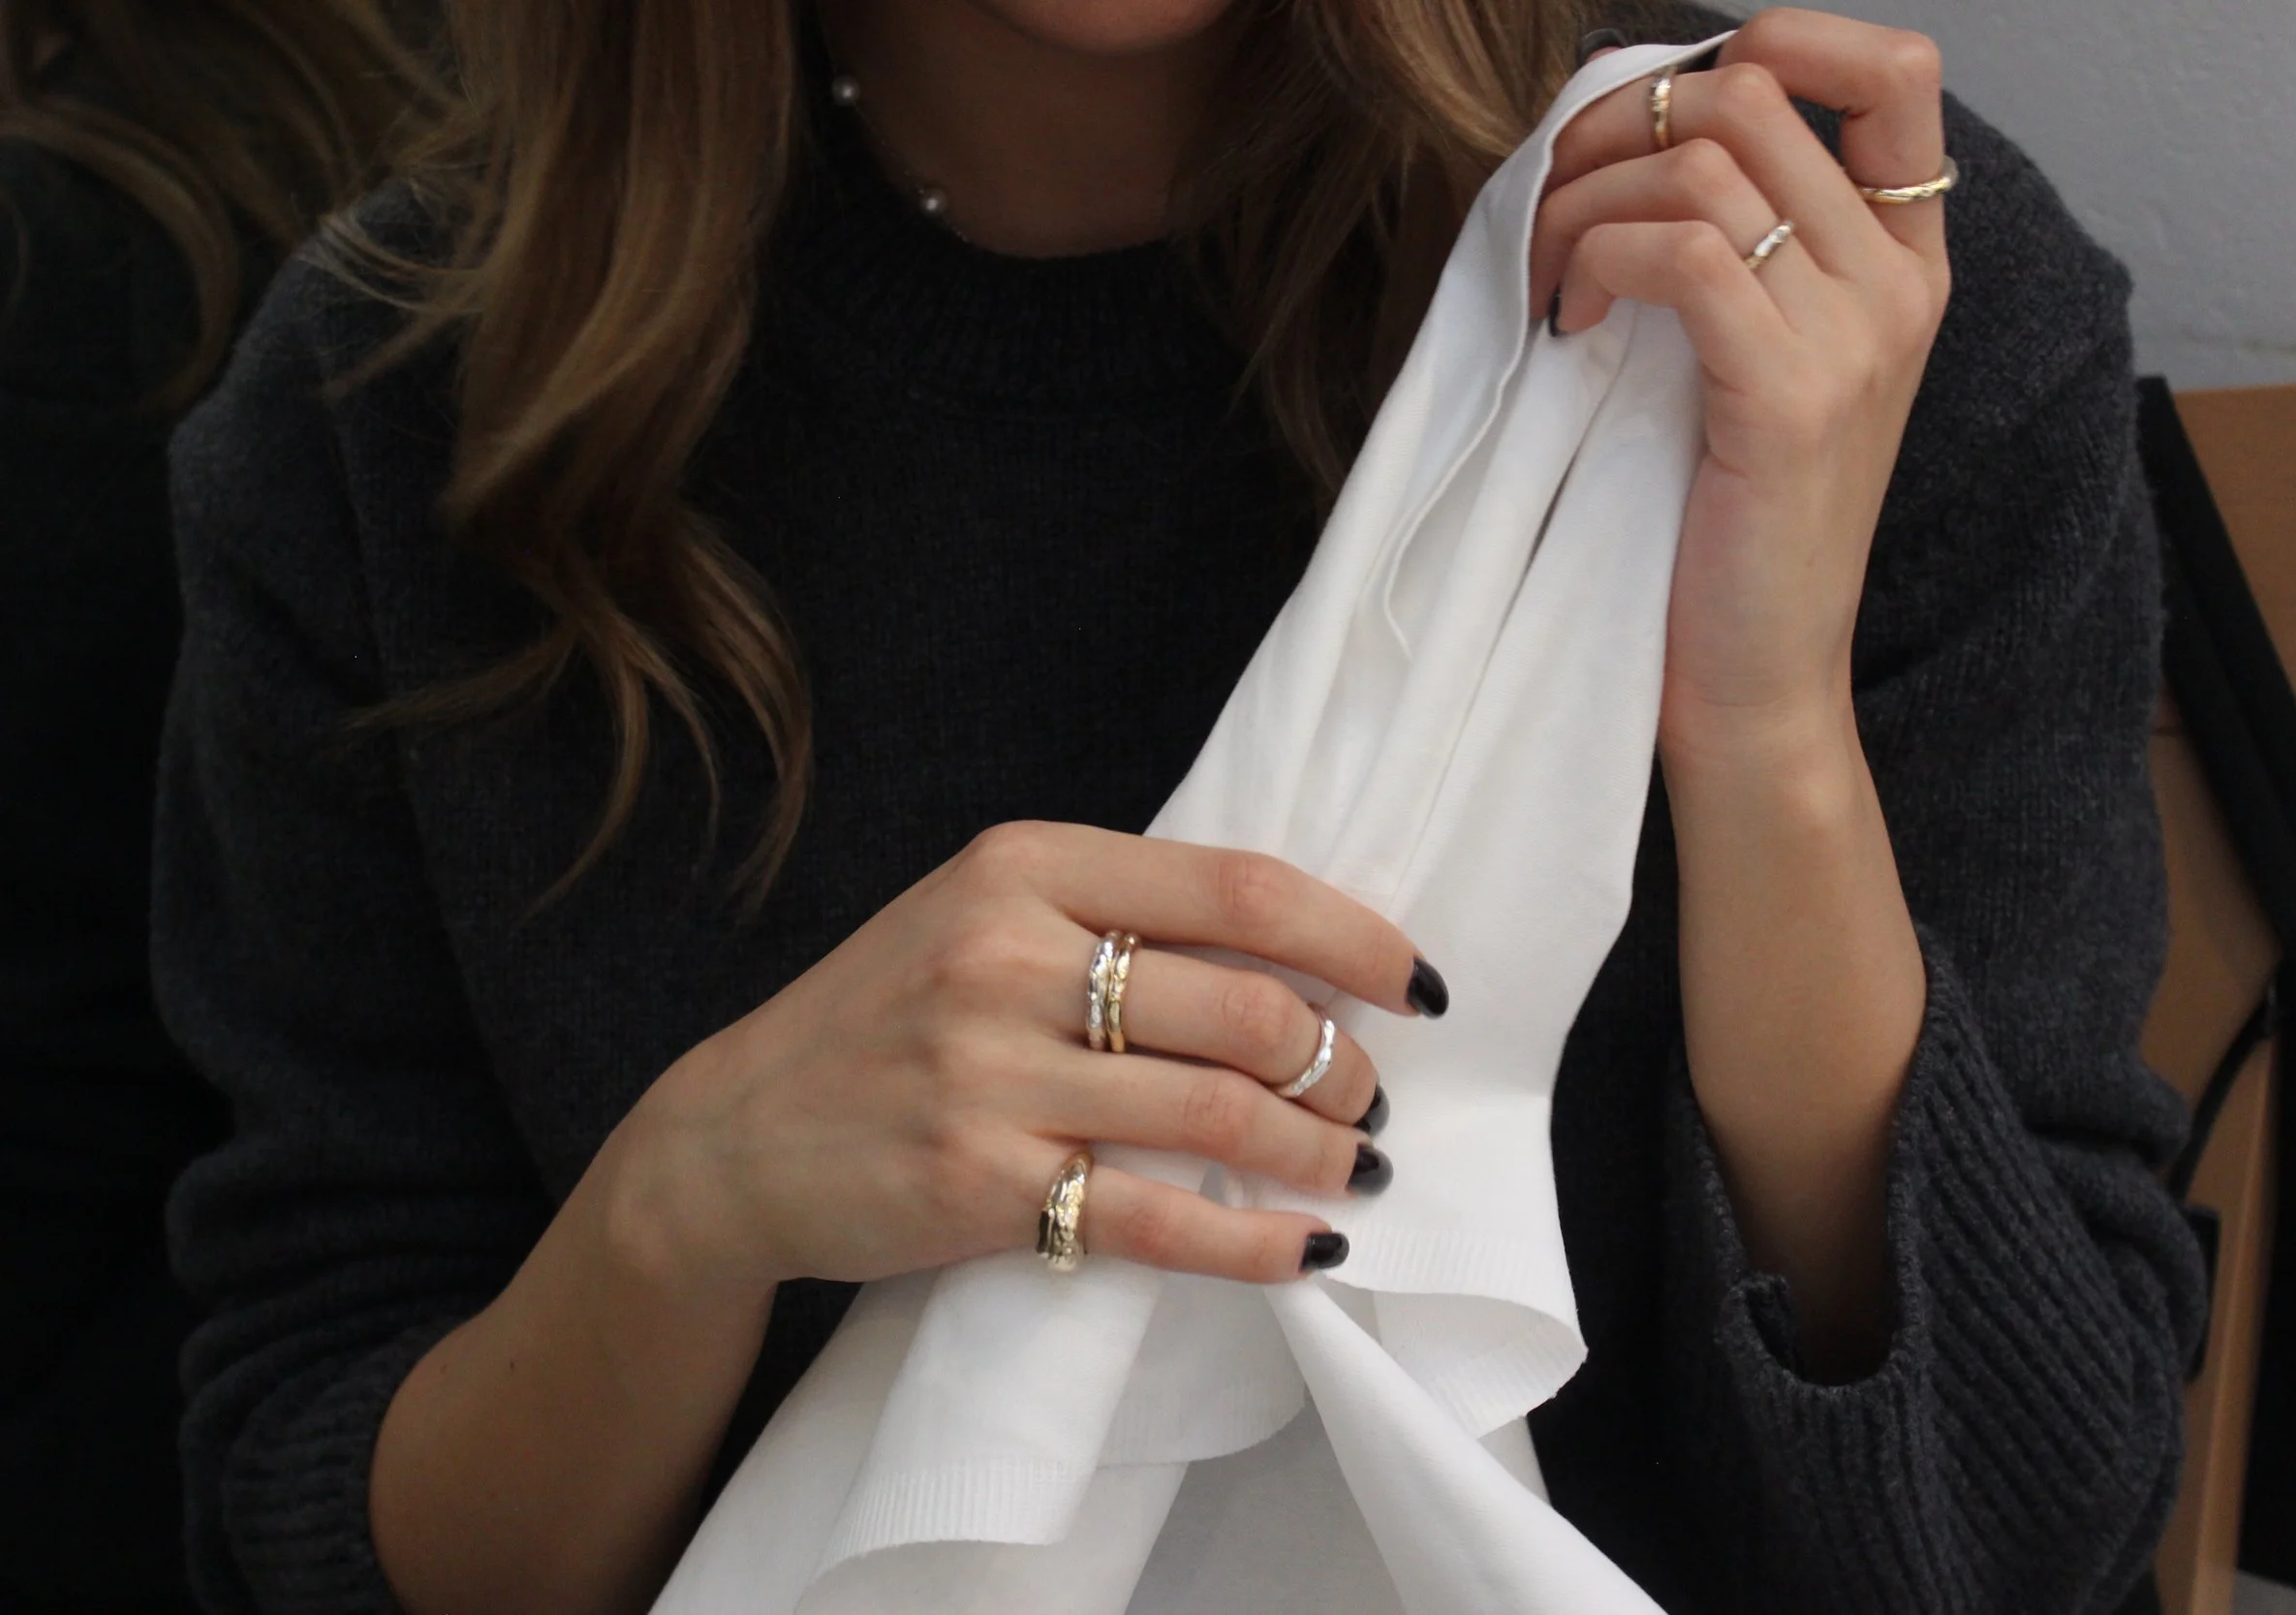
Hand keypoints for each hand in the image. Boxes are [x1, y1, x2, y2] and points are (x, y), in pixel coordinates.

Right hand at [615, 822, 1425, 1293]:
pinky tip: (1305, 1251)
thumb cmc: (887, 1016)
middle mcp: (1011, 956)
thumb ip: (1113, 909)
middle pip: (1249, 1007)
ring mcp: (992, 1074)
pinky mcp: (981, 1185)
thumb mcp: (981, 912)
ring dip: (1319, 1151)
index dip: (1358, 937)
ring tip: (1352, 1168)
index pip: (1241, 887)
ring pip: (1221, 1114)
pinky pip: (1159, 1220)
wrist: (735, 1137)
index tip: (1417, 984)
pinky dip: (1256, 1244)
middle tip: (1369, 1100)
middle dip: (1345, 1064)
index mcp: (1027, 865)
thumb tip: (1295, 950)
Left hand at [1530, 9, 1950, 759]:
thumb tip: (1632, 135)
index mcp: (1904, 263)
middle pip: (1756, 91)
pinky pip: (1681, 246)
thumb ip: (1736, 248)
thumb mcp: (1750, 363)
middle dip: (1617, 124)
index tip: (1660, 111)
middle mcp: (1900, 283)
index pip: (1892, 67)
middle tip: (1555, 205)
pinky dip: (1598, 258)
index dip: (1773, 39)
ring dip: (1585, 199)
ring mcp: (1859, 335)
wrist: (1758, 682)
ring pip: (1704, 157)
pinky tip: (1573, 319)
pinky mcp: (1794, 394)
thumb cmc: (1727, 528)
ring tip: (1553, 279)